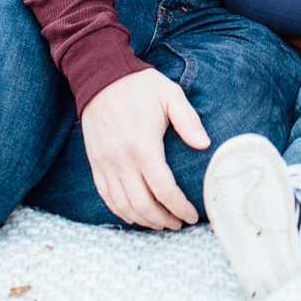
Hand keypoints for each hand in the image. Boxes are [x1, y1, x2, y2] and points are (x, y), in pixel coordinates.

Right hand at [80, 69, 209, 230]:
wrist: (100, 76)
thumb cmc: (139, 86)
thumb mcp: (170, 95)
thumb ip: (188, 120)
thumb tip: (205, 144)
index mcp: (143, 145)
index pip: (163, 189)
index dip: (179, 207)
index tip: (192, 215)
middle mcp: (122, 159)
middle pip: (143, 204)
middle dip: (163, 220)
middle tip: (179, 223)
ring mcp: (105, 164)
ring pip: (123, 206)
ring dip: (143, 220)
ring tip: (161, 223)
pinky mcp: (95, 164)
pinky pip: (106, 197)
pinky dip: (121, 212)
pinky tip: (135, 216)